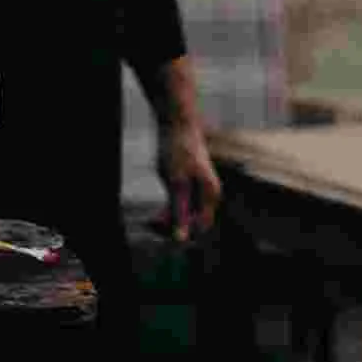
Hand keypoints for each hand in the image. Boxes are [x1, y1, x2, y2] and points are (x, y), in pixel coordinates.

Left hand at [156, 119, 221, 242]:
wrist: (177, 123)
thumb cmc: (179, 149)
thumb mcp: (176, 183)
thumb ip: (179, 212)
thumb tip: (180, 238)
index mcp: (210, 195)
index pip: (199, 228)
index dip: (180, 232)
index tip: (161, 226)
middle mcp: (209, 195)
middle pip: (193, 223)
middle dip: (172, 225)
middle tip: (151, 221)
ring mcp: (200, 191)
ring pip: (185, 216)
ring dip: (168, 219)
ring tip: (151, 218)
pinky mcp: (190, 186)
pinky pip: (181, 206)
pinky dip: (168, 210)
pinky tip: (155, 210)